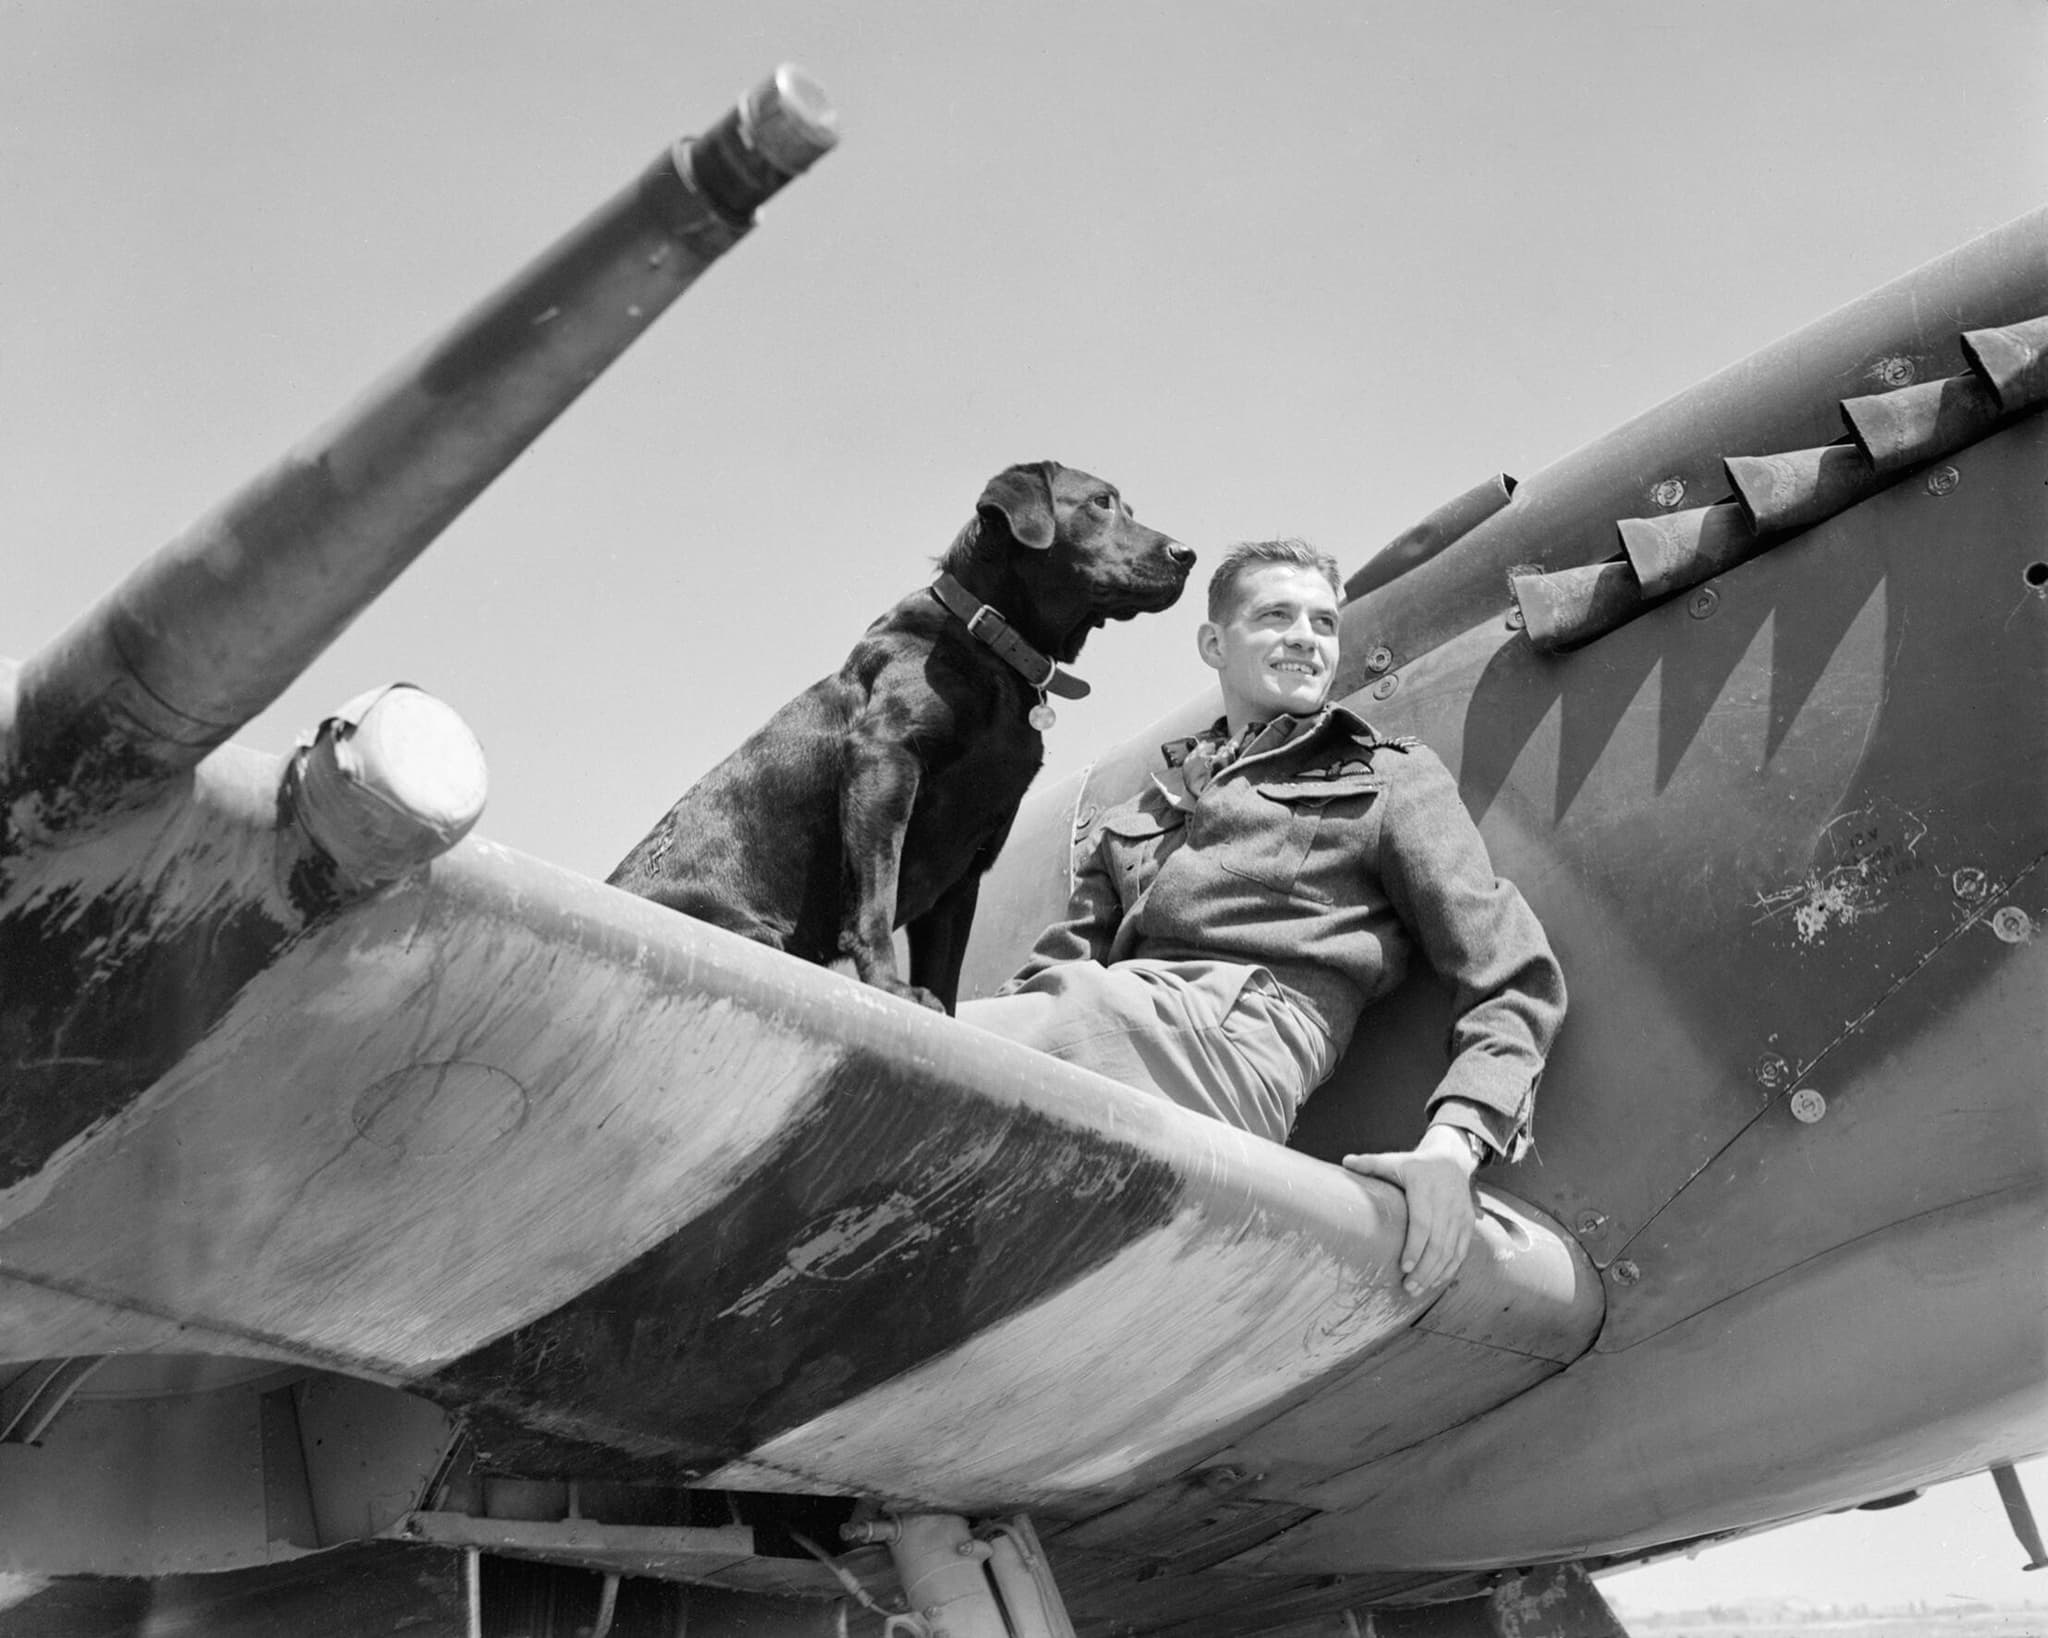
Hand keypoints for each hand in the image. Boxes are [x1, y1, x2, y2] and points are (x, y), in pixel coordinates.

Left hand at [1342, 1125, 1479, 1297]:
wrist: (1453, 1160)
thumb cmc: (1416, 1165)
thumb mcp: (1395, 1160)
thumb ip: (1370, 1163)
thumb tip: (1344, 1161)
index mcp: (1426, 1189)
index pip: (1423, 1223)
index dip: (1415, 1247)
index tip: (1404, 1267)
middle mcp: (1447, 1204)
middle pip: (1438, 1243)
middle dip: (1424, 1269)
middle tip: (1408, 1287)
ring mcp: (1460, 1216)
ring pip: (1450, 1251)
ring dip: (1435, 1274)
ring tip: (1417, 1290)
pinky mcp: (1468, 1224)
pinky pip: (1461, 1251)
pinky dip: (1449, 1269)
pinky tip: (1435, 1282)